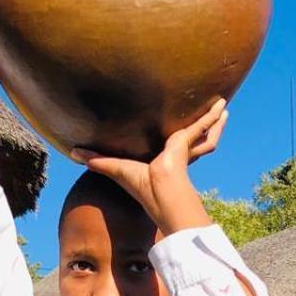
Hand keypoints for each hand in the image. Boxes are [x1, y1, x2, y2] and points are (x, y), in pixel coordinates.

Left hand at [71, 100, 227, 232]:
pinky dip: (211, 117)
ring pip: (206, 134)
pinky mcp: (188, 141)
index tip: (180, 137)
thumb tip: (72, 153)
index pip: (175, 150)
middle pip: (196, 140)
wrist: (159, 189)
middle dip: (204, 131)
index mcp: (166, 161)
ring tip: (224, 108)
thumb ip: (98, 160)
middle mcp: (180, 155)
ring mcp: (188, 149)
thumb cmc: (141, 185)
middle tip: (211, 118)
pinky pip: (203, 126)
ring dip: (214, 122)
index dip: (179, 144)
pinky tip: (222, 106)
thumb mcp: (116, 167)